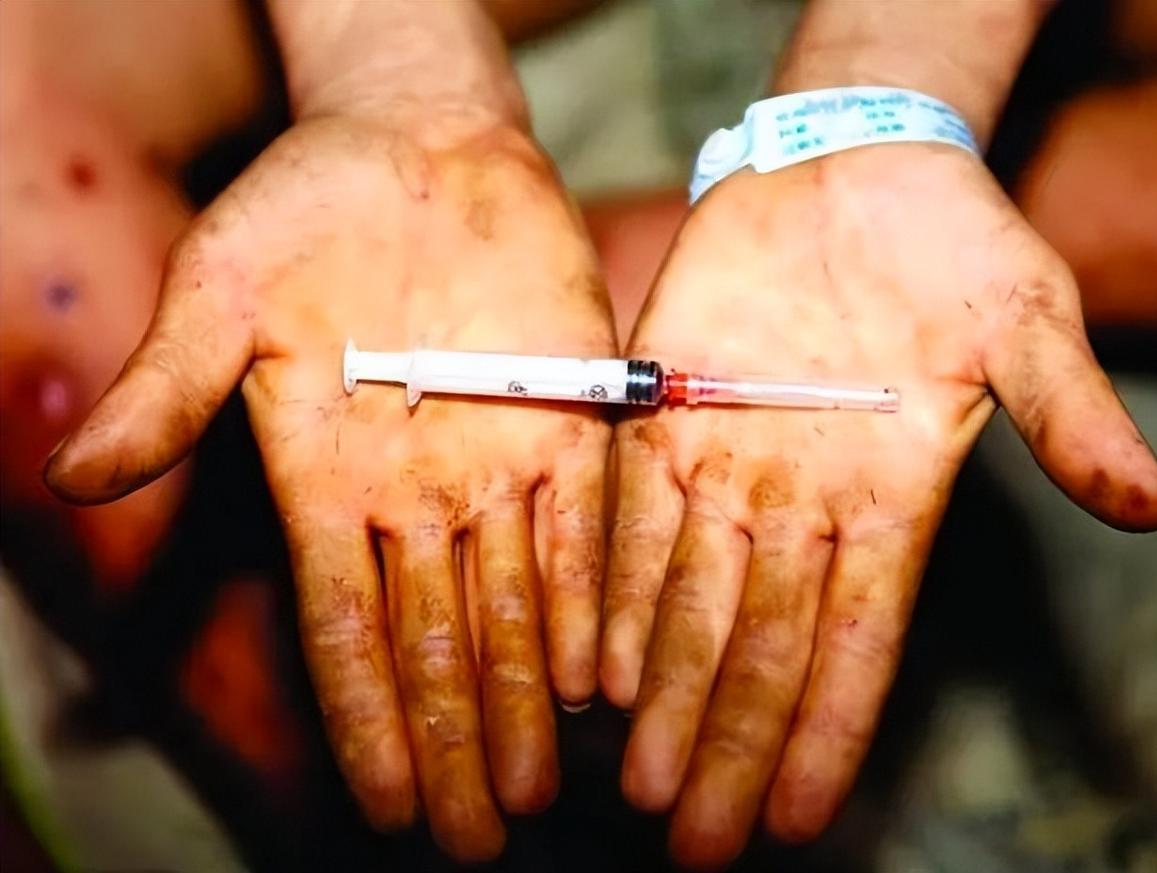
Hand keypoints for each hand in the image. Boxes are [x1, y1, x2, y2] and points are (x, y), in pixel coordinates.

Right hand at [46, 114, 614, 859]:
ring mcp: (495, 453)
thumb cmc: (305, 210)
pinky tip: (600, 674)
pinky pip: (582, 519)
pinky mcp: (569, 409)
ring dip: (525, 697)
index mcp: (327, 476)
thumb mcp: (222, 290)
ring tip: (536, 789)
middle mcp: (415, 488)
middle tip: (478, 840)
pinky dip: (589, 596)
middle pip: (437, 639)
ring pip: (513, 601)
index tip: (381, 809)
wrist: (417, 142)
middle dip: (456, 741)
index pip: (344, 624)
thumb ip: (170, 387)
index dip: (365, 717)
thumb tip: (72, 474)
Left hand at [601, 145, 1156, 867]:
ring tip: (643, 784)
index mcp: (894, 499)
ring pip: (693, 601)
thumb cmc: (954, 241)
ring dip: (668, 695)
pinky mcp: (667, 411)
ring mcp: (731, 461)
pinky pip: (637, 517)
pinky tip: (600, 668)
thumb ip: (1068, 412)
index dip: (829, 731)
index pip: (861, 643)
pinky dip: (620, 592)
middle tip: (697, 844)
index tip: (801, 819)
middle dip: (732, 744)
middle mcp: (805, 502)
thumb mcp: (1027, 319)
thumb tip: (1150, 501)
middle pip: (763, 646)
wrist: (853, 163)